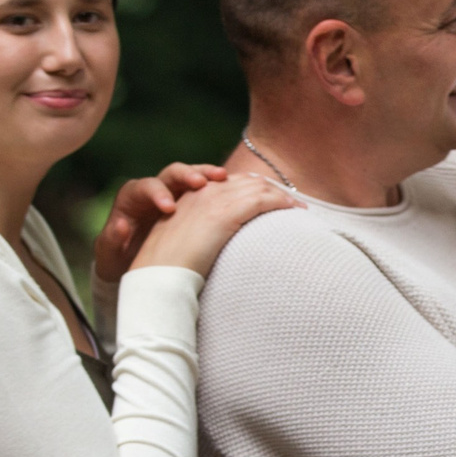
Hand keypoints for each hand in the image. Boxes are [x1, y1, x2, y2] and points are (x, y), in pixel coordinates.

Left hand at [95, 163, 229, 283]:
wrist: (133, 260)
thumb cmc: (120, 257)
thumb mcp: (111, 252)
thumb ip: (112, 239)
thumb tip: (121, 226)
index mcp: (133, 197)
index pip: (146, 187)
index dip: (159, 194)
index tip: (170, 208)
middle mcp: (156, 189)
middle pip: (172, 173)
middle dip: (187, 175)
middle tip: (200, 184)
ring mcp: (176, 192)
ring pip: (193, 175)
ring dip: (208, 175)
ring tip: (224, 178)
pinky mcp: (193, 200)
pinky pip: (208, 188)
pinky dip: (220, 187)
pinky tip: (235, 188)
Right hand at [128, 172, 298, 275]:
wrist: (158, 275)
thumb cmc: (169, 270)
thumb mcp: (184, 245)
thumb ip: (200, 237)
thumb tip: (216, 247)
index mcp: (190, 198)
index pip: (227, 184)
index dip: (251, 188)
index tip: (268, 198)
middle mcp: (202, 194)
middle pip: (245, 182)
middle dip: (269, 188)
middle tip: (290, 200)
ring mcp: (213, 201)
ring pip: (256, 188)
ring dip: (280, 195)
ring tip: (297, 205)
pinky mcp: (225, 214)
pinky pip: (261, 201)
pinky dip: (281, 202)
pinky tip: (293, 209)